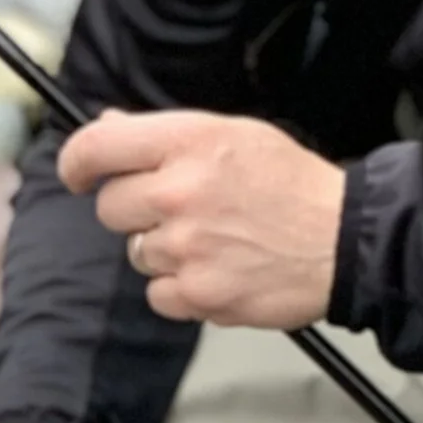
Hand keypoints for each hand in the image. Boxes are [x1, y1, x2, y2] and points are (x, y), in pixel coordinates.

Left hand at [57, 108, 344, 329]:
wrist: (345, 239)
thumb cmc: (293, 184)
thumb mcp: (234, 135)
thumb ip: (167, 136)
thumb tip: (107, 127)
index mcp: (189, 142)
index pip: (97, 148)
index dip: (76, 163)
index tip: (78, 175)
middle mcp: (180, 191)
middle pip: (110, 208)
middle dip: (137, 211)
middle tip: (183, 210)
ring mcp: (186, 246)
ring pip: (137, 253)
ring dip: (165, 251)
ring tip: (216, 240)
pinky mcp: (197, 294)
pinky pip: (158, 294)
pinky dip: (183, 289)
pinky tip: (220, 269)